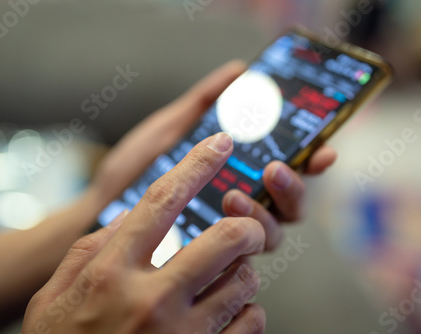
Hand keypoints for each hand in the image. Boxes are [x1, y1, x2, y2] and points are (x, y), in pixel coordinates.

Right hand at [23, 133, 266, 333]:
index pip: (162, 200)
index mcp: (112, 271)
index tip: (220, 144)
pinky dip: (247, 313)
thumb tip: (128, 218)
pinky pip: (251, 324)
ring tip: (226, 278)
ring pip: (245, 282)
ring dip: (243, 274)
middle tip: (243, 228)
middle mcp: (151, 298)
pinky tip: (226, 315)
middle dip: (246, 227)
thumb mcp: (55, 294)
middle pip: (226, 239)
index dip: (197, 164)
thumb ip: (90, 248)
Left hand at [91, 60, 336, 251]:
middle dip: (291, 188)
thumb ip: (204, 104)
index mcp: (239, 175)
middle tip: (273, 169)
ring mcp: (226, 235)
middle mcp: (242, 207)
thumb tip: (240, 70)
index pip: (287, 170)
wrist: (97, 210)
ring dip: (263, 213)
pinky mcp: (209, 261)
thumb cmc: (133, 170)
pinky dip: (240, 243)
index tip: (323, 152)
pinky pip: (241, 261)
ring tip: (235, 194)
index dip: (311, 162)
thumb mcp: (169, 129)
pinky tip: (222, 223)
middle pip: (289, 205)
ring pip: (272, 233)